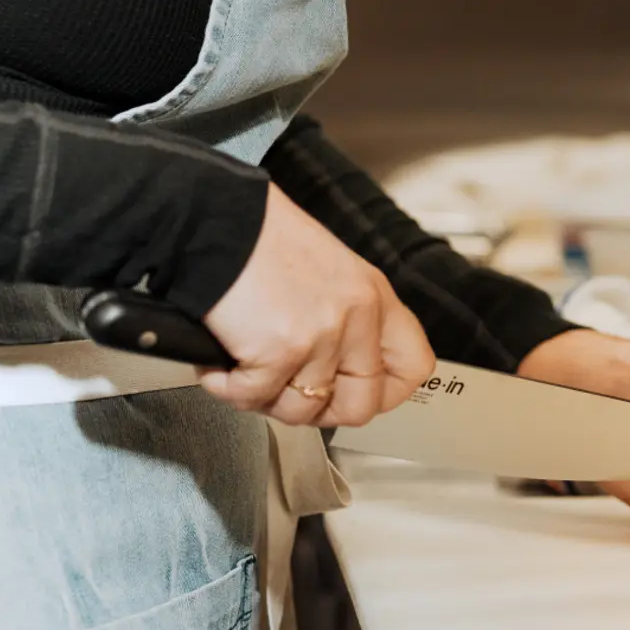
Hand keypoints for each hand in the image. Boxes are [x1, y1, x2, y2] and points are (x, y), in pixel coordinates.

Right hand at [201, 184, 434, 427]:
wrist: (214, 217)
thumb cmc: (258, 235)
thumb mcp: (327, 266)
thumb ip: (343, 313)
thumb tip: (335, 367)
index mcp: (371, 294)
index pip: (414, 366)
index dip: (384, 392)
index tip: (352, 391)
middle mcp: (355, 316)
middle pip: (360, 406)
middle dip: (316, 410)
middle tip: (284, 389)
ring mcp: (320, 336)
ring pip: (301, 412)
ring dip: (264, 397)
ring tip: (242, 366)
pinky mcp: (279, 351)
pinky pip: (253, 399)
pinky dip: (227, 387)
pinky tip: (218, 364)